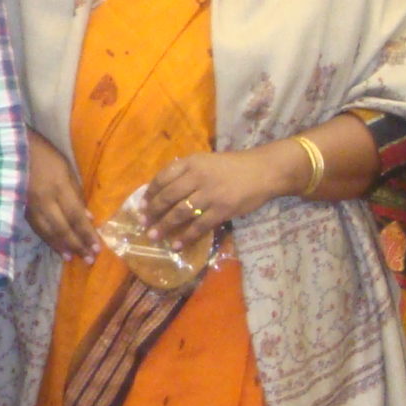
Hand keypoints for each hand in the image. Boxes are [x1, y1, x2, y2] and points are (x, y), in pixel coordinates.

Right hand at [25, 130, 98, 260]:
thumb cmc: (43, 153)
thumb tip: (88, 217)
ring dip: (62, 247)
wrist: (9, 148)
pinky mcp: (22, 209)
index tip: (97, 248)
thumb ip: (76, 192)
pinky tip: (56, 247)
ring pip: (48, 233)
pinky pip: (37, 229)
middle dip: (77, 245)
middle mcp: (45, 201)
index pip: (76, 216)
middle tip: (89, 260)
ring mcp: (31, 207)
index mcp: (59, 187)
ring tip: (72, 258)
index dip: (87, 234)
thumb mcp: (66, 166)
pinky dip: (48, 240)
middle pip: (63, 229)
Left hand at [144, 147, 292, 253]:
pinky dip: (185, 237)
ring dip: (164, 226)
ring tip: (153, 236)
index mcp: (192, 162)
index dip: (150, 192)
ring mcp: (210, 194)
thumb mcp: (207, 161)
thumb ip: (187, 172)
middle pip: (168, 196)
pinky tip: (176, 244)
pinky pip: (198, 226)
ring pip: (180, 213)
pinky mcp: (222, 210)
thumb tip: (163, 191)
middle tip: (143, 223)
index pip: (163, 177)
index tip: (142, 204)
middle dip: (153, 212)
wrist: (263, 171)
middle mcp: (198, 176)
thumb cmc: (234, 166)